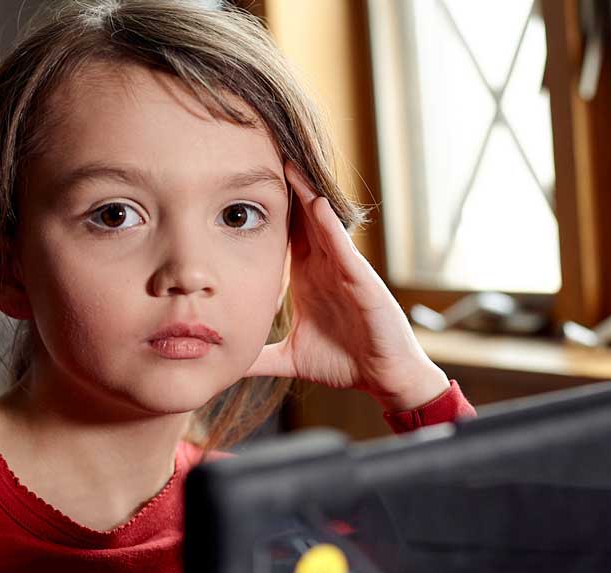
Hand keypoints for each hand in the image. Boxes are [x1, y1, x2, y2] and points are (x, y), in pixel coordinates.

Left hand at [244, 163, 449, 411]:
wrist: (383, 377)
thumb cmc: (343, 362)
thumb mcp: (290, 358)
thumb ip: (259, 358)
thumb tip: (227, 366)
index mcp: (307, 277)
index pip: (282, 235)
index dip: (265, 211)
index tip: (239, 186)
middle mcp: (325, 266)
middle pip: (300, 219)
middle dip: (283, 189)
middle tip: (259, 156)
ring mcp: (344, 270)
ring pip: (321, 225)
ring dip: (306, 195)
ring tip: (287, 164)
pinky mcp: (361, 281)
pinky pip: (343, 247)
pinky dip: (330, 226)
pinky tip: (316, 204)